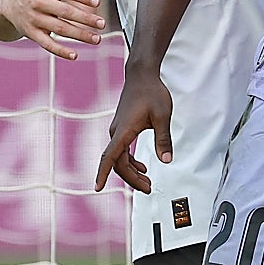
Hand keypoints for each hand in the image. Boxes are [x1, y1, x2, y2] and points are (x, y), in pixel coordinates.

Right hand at [0, 0, 102, 59]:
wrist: (5, 0)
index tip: (97, 2)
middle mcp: (37, 2)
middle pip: (64, 11)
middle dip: (85, 19)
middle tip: (102, 24)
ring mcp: (33, 19)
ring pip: (59, 29)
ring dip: (79, 35)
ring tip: (97, 39)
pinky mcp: (31, 33)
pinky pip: (46, 44)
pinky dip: (60, 51)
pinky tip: (75, 55)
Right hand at [95, 69, 172, 193]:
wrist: (142, 75)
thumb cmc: (152, 93)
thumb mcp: (163, 116)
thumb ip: (163, 139)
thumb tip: (166, 160)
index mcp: (123, 131)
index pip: (110, 157)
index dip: (102, 174)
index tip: (97, 188)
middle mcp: (116, 132)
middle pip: (118, 163)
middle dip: (132, 179)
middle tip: (148, 189)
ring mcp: (117, 130)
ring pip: (120, 158)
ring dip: (132, 171)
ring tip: (147, 182)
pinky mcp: (121, 128)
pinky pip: (122, 150)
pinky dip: (130, 161)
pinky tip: (141, 167)